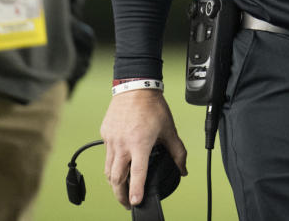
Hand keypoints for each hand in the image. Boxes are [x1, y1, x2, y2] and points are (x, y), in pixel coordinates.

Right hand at [100, 90, 186, 208]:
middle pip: (116, 178)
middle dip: (120, 194)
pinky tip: (119, 163)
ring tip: (121, 188)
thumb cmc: (152, 106)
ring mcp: (111, 139)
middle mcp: (123, 144)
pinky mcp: (105, 133)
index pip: (138, 174)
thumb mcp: (169, 129)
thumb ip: (177, 152)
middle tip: (127, 202)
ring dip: (114, 182)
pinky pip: (106, 153)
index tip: (135, 202)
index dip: (136, 191)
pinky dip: (111, 162)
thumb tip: (183, 169)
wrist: (135, 86)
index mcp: (140, 143)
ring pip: (108, 168)